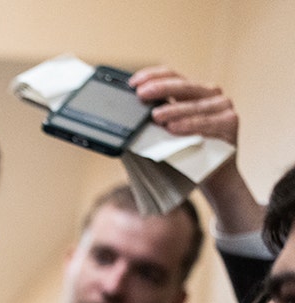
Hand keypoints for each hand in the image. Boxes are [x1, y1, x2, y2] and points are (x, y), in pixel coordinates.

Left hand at [130, 65, 262, 235]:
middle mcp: (210, 94)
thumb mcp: (167, 132)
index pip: (172, 75)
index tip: (133, 83)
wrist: (214, 174)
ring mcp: (223, 107)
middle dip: (160, 88)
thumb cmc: (186, 151)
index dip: (152, 76)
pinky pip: (207, 122)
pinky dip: (189, 124)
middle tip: (141, 94)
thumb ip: (154, 120)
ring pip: (194, 105)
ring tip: (155, 116)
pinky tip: (174, 128)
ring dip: (173, 110)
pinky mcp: (230, 122)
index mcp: (193, 91)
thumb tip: (124, 117)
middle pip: (183, 86)